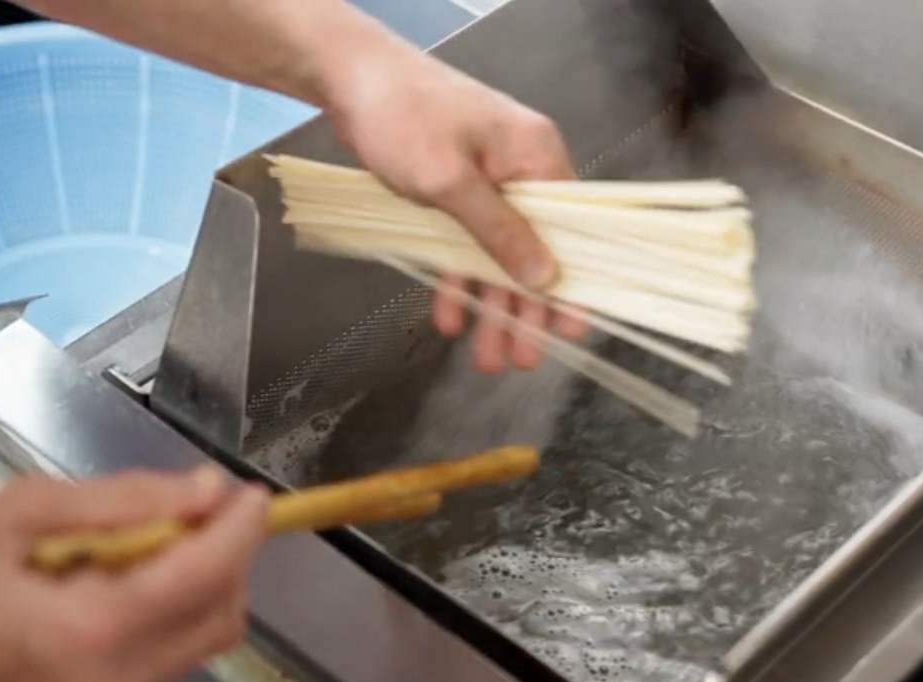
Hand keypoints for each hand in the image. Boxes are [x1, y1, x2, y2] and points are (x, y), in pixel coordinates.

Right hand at [0, 468, 268, 681]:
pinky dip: (161, 614)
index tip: (253, 495)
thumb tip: (204, 490)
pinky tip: (113, 581)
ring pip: (195, 643)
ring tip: (139, 543)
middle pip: (220, 618)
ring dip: (195, 585)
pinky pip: (157, 661)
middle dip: (225, 558)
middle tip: (195, 511)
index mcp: (87, 632)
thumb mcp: (17, 514)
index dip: (241, 528)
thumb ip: (125, 500)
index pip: (206, 574)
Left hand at [326, 37, 587, 372]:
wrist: (350, 80)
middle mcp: (521, 171)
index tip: (570, 331)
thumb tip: (545, 278)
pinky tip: (450, 316)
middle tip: (522, 361)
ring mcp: (488, 181)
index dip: (572, 282)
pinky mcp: (457, 190)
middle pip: (533, 251)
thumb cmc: (404, 118)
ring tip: (487, 357)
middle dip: (525, 310)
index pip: (571, 230)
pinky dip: (458, 277)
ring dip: (491, 304)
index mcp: (536, 158)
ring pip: (497, 255)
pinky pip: (465, 243)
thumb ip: (498, 231)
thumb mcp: (451, 181)